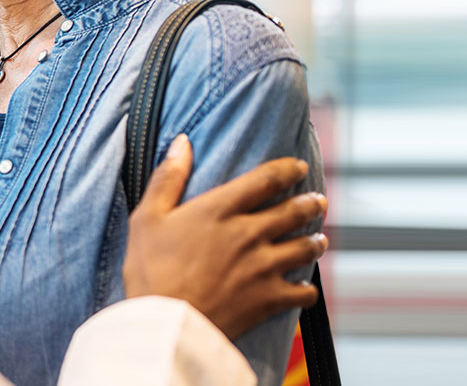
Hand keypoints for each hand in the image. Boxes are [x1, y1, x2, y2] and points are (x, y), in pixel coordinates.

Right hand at [122, 134, 328, 338]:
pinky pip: (301, 292)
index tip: (298, 167)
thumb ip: (167, 178)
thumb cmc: (149, 271)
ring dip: (314, 242)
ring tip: (319, 240)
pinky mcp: (267, 299)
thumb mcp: (147, 218)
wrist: (165, 323)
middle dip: (310, 204)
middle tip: (318, 201)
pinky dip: (307, 289)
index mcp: (220, 210)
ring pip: (303, 248)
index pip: (266, 179)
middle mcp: (248, 234)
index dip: (287, 170)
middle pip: (293, 212)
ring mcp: (262, 267)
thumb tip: (182, 142)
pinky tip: (307, 288)